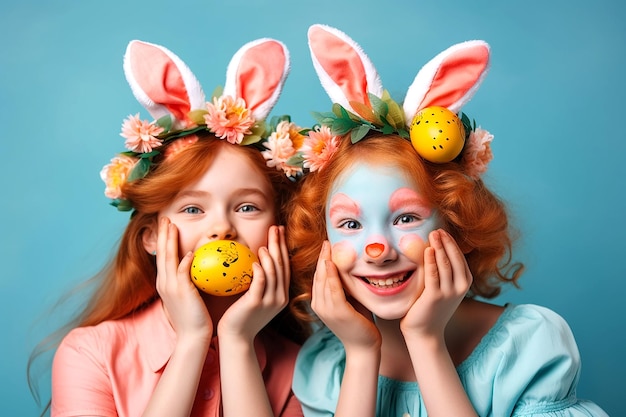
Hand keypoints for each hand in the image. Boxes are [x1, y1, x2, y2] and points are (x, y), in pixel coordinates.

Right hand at [156, 217, 212, 342]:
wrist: (192, 336)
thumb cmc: (194, 317)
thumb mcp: (187, 296)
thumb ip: (188, 281)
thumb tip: (197, 267)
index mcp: (164, 283)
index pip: (163, 256)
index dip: (164, 240)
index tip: (166, 225)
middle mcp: (164, 283)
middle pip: (162, 253)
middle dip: (163, 234)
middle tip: (164, 218)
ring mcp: (171, 288)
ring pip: (169, 259)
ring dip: (170, 241)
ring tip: (172, 226)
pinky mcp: (181, 293)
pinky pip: (182, 273)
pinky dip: (184, 262)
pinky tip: (189, 252)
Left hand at [217, 225, 289, 342]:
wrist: (236, 337)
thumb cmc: (242, 316)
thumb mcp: (256, 298)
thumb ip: (259, 282)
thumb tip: (254, 262)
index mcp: (281, 294)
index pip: (284, 266)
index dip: (283, 247)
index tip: (279, 232)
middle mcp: (279, 297)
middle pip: (281, 265)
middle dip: (279, 245)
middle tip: (277, 228)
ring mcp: (270, 300)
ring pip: (274, 273)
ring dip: (270, 256)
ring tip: (265, 244)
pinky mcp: (256, 303)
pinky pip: (260, 283)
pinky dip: (260, 270)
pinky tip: (255, 261)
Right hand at [311, 241, 380, 351]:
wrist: (364, 347)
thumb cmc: (359, 322)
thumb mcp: (349, 300)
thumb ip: (344, 286)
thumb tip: (346, 267)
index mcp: (319, 302)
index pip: (318, 276)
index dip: (321, 260)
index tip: (326, 245)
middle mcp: (319, 305)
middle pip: (318, 276)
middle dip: (321, 257)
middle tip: (326, 241)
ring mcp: (327, 309)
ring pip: (323, 280)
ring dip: (325, 261)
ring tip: (328, 246)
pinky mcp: (338, 312)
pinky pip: (333, 289)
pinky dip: (332, 275)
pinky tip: (332, 263)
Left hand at [400, 229, 471, 339]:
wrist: (425, 332)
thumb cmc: (432, 308)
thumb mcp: (444, 288)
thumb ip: (445, 272)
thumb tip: (437, 249)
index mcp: (464, 283)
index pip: (460, 258)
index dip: (452, 243)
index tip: (443, 231)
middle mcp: (459, 288)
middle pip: (454, 259)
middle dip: (446, 242)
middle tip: (437, 229)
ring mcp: (448, 293)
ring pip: (445, 264)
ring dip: (439, 247)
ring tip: (433, 234)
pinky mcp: (434, 297)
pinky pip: (433, 275)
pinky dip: (431, 261)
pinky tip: (428, 250)